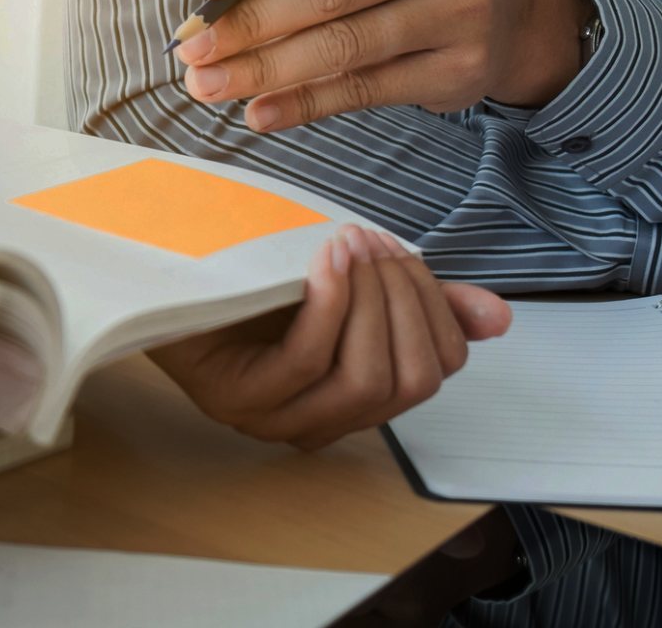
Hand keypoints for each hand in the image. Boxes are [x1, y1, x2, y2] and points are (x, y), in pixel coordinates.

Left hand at [149, 226, 509, 449]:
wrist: (164, 263)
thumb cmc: (250, 275)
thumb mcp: (345, 278)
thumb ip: (416, 299)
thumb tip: (497, 319)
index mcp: (352, 396)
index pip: (435, 371)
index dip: (437, 311)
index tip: (406, 254)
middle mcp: (319, 419)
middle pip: (409, 382)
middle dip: (407, 302)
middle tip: (379, 242)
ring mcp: (274, 416)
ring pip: (366, 379)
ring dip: (372, 300)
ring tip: (352, 242)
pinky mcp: (235, 399)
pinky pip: (308, 362)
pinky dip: (330, 303)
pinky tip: (326, 257)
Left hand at [175, 0, 596, 129]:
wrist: (514, 11)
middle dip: (250, 23)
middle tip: (190, 49)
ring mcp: (460, 11)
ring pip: (345, 46)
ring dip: (266, 71)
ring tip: (207, 85)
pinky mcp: (459, 69)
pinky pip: (367, 90)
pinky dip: (306, 104)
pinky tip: (258, 112)